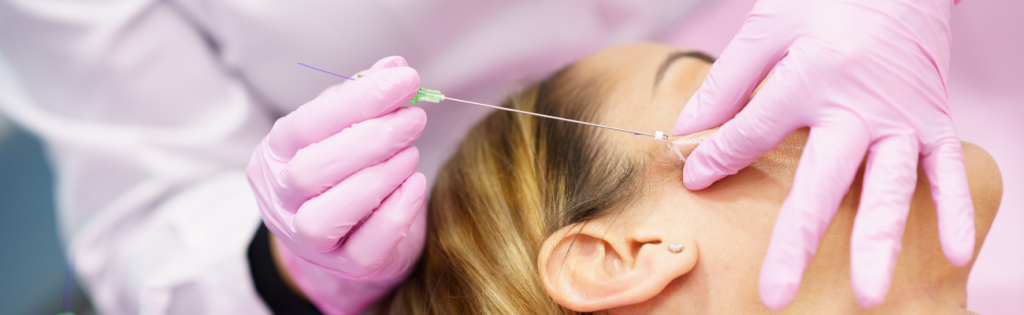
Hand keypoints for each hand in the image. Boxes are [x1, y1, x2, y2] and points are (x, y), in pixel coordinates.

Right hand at [247, 56, 426, 313]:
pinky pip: (366, 246)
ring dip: (379, 176)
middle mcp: (281, 200)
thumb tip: (394, 67)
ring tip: (412, 151)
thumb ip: (364, 99)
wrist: (352, 237)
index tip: (403, 80)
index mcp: (276, 156)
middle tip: (414, 117)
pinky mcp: (346, 266)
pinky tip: (415, 185)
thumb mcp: (348, 130)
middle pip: (310, 171)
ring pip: (328, 215)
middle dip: (370, 139)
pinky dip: (395, 212)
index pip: (305, 125)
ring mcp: (308, 241)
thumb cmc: (346, 172)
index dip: (356, 100)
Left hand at [671, 0, 972, 308]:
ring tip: (866, 292)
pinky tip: (955, 254)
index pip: (752, 132)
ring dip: (876, 241)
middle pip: (820, 183)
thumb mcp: (767, 28)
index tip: (695, 181)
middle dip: (795, 241)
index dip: (718, 158)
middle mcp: (856, 108)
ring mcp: (900, 119)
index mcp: (809, 79)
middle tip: (776, 293)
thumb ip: (728, 82)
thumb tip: (684, 128)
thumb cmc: (825, 4)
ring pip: (886, 188)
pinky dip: (954, 210)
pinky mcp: (933, 122)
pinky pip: (948, 170)